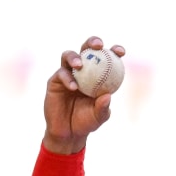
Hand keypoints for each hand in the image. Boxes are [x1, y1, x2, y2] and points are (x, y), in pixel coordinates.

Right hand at [42, 37, 125, 154]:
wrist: (68, 133)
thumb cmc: (86, 122)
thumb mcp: (98, 117)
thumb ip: (103, 107)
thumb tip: (108, 96)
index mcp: (97, 76)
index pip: (106, 59)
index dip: (114, 52)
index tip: (121, 51)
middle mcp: (82, 71)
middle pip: (86, 50)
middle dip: (92, 42)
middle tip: (98, 45)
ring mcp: (67, 73)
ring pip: (69, 56)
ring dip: (75, 57)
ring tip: (80, 65)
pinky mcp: (54, 80)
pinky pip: (60, 74)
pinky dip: (67, 78)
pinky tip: (73, 86)